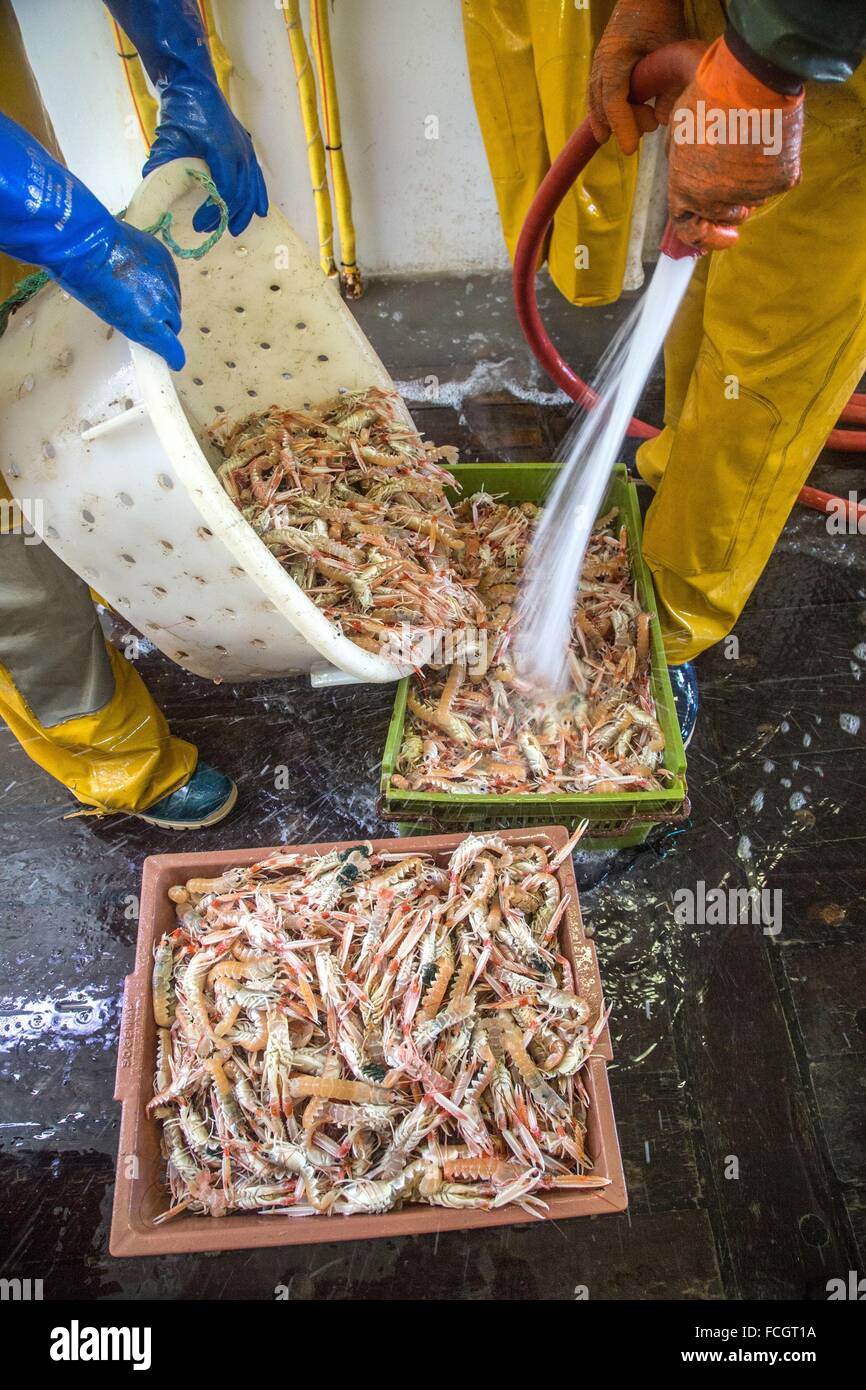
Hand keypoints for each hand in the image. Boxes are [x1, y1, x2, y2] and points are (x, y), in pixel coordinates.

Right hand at [0, 112, 182, 367]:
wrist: (85, 245)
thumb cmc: (88, 242)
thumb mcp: (116, 250)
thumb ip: (127, 268)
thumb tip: (120, 284)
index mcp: (161, 258)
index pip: (165, 288)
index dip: (155, 300)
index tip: (148, 306)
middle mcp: (168, 279)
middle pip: (171, 308)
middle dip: (160, 317)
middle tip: (141, 320)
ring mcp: (162, 300)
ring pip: (169, 325)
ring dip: (159, 331)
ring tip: (142, 333)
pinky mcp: (151, 322)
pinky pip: (169, 345)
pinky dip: (172, 355)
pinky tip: (175, 363)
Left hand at [103, 1, 267, 236]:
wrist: (195, 83)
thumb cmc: (182, 108)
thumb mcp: (170, 136)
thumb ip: (162, 161)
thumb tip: (148, 185)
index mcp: (222, 150)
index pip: (225, 191)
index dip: (214, 212)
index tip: (199, 224)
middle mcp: (239, 152)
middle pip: (240, 194)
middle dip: (226, 216)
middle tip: (210, 230)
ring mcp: (245, 149)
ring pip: (251, 188)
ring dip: (244, 212)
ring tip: (234, 229)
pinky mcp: (246, 147)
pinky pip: (257, 177)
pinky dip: (258, 195)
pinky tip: (260, 212)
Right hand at [588, 0, 686, 154]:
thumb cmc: (662, 17)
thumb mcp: (672, 50)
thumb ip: (668, 86)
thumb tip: (662, 122)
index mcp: (616, 57)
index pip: (614, 101)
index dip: (621, 126)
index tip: (629, 150)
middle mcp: (601, 62)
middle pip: (602, 106)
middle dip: (621, 124)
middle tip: (648, 125)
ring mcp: (598, 63)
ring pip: (596, 102)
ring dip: (609, 121)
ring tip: (626, 132)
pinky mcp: (601, 64)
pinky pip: (597, 95)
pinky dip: (603, 112)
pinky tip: (609, 128)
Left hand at [663, 37, 803, 249]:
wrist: (751, 79)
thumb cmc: (710, 97)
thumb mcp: (677, 131)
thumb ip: (680, 163)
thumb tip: (687, 174)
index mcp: (686, 189)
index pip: (689, 230)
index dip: (702, 236)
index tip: (720, 235)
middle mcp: (717, 199)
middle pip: (724, 215)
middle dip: (728, 201)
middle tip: (735, 168)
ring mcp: (751, 192)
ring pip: (752, 200)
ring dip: (750, 184)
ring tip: (748, 143)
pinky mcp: (780, 181)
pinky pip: (776, 183)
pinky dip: (774, 169)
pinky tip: (768, 141)